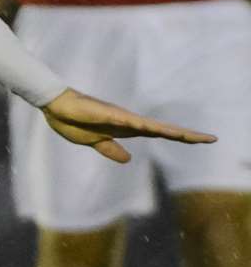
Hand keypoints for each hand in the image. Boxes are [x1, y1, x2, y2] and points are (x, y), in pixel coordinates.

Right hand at [41, 88, 216, 163]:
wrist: (55, 107)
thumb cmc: (72, 121)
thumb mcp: (93, 142)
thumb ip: (110, 149)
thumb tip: (127, 160)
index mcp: (126, 129)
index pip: (159, 133)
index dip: (180, 137)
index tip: (202, 140)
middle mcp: (129, 122)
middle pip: (163, 129)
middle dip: (186, 135)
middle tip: (212, 140)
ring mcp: (119, 117)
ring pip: (151, 125)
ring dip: (170, 131)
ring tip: (190, 137)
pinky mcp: (107, 113)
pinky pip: (127, 120)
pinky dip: (140, 125)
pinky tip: (151, 129)